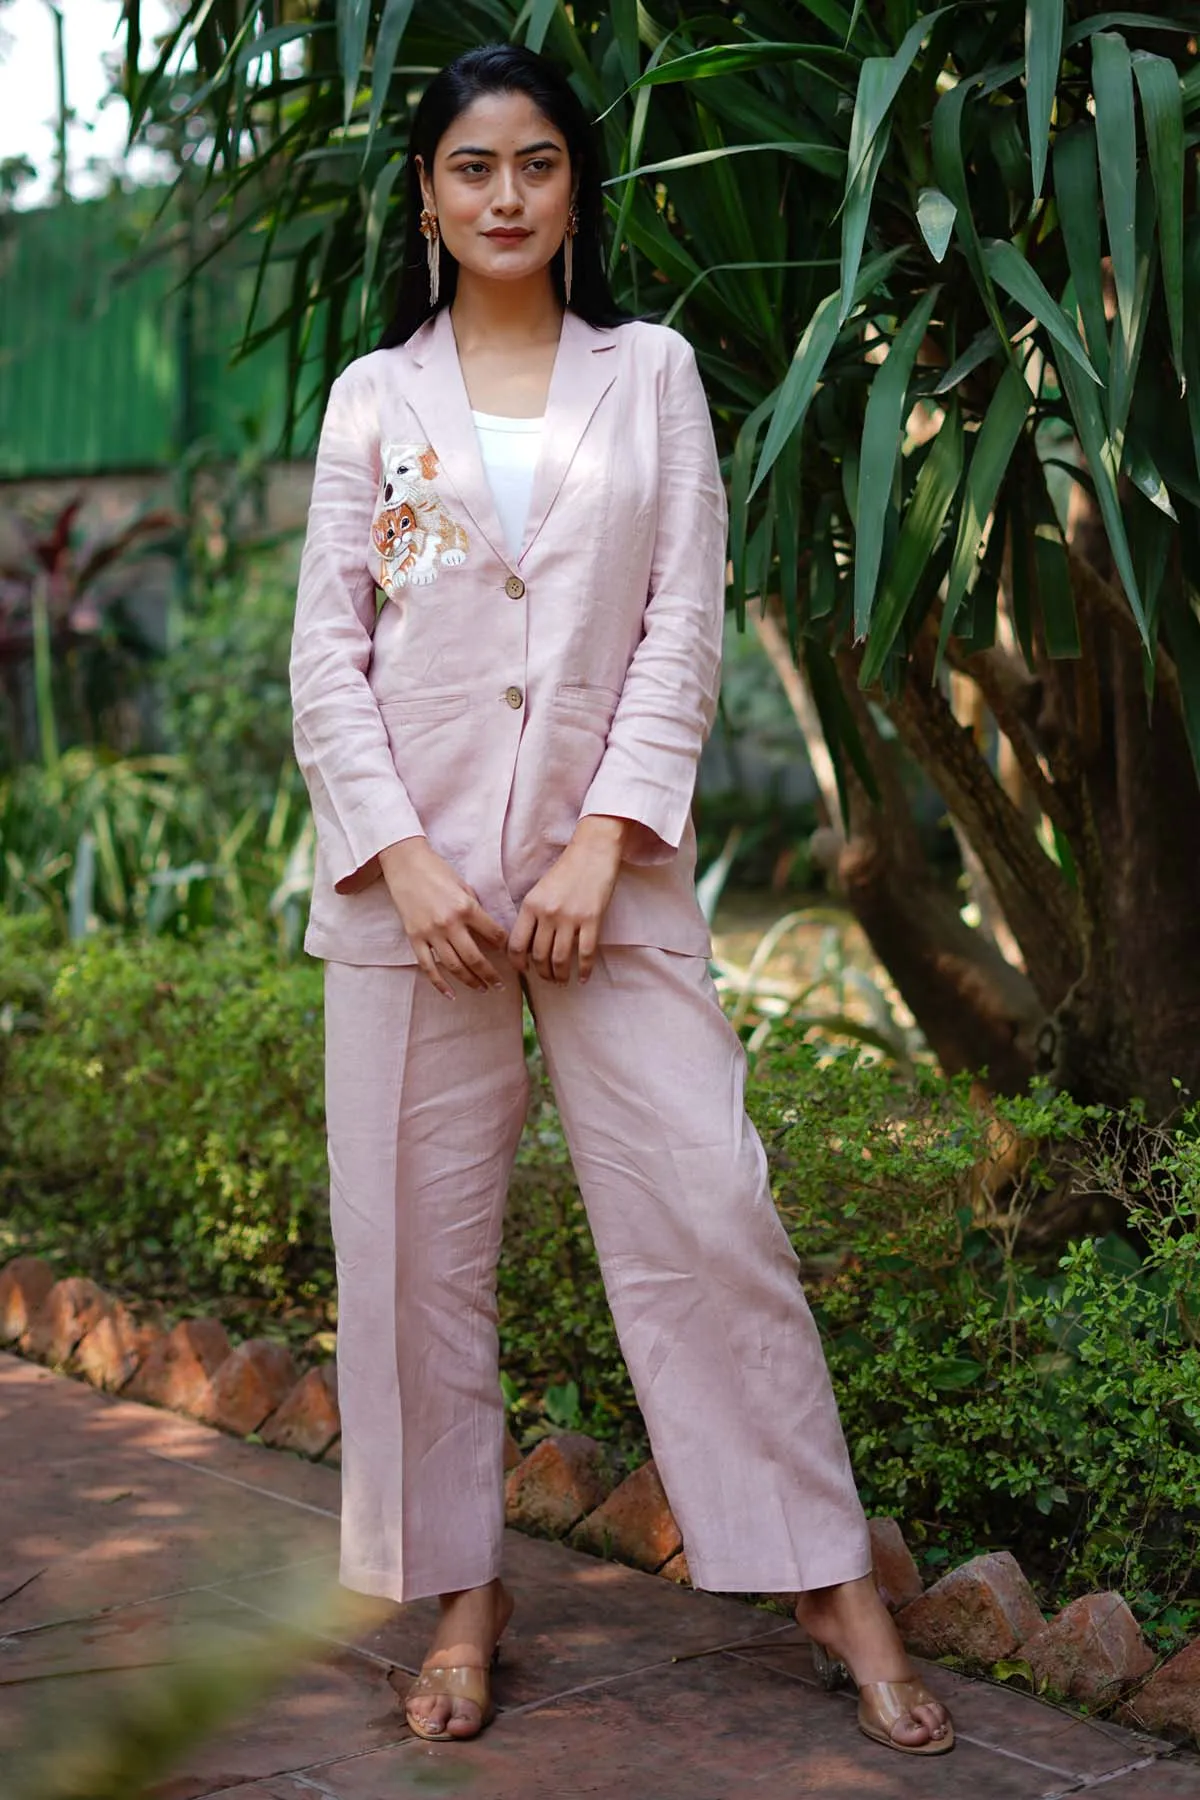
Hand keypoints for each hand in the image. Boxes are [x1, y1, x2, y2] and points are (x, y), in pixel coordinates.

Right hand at [378, 837, 507, 998]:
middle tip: (500, 985)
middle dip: (491, 975)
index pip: (494, 935)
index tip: (511, 955)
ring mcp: (431, 933)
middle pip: (475, 958)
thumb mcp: (464, 886)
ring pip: (454, 966)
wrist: (405, 864)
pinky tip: (451, 994)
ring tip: (482, 989)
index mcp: (467, 907)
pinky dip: (440, 984)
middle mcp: (450, 923)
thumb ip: (475, 909)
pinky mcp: (414, 938)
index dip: (505, 947)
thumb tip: (489, 932)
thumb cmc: (437, 871)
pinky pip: (428, 967)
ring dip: (470, 981)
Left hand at [508, 816, 630, 984]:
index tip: (523, 971)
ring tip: (562, 981)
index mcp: (530, 905)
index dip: (518, 963)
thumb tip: (527, 945)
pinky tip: (584, 977)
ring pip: (560, 959)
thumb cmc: (566, 870)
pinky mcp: (592, 919)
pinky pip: (586, 953)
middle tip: (547, 978)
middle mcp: (547, 914)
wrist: (593, 851)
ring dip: (560, 975)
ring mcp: (570, 918)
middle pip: (539, 956)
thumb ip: (532, 915)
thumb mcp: (540, 890)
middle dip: (542, 973)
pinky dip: (584, 970)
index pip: (517, 944)